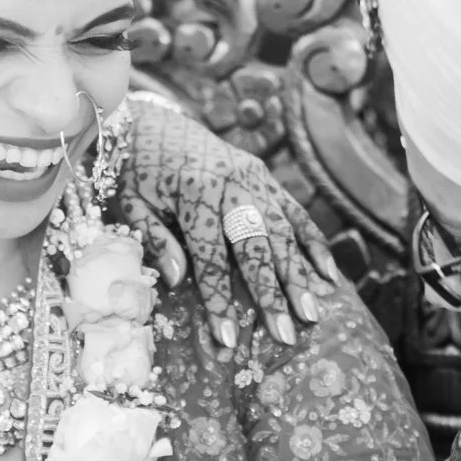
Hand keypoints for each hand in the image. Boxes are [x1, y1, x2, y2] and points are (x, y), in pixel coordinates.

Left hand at [116, 97, 335, 348]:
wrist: (152, 123)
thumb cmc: (136, 169)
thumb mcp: (131, 204)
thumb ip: (156, 240)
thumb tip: (179, 280)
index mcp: (195, 191)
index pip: (211, 257)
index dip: (220, 299)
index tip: (228, 338)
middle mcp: (232, 183)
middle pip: (256, 247)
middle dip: (271, 294)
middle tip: (285, 333)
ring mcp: (255, 178)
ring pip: (284, 232)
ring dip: (299, 275)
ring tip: (312, 312)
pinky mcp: (266, 176)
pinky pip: (296, 213)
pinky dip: (314, 244)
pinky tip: (329, 275)